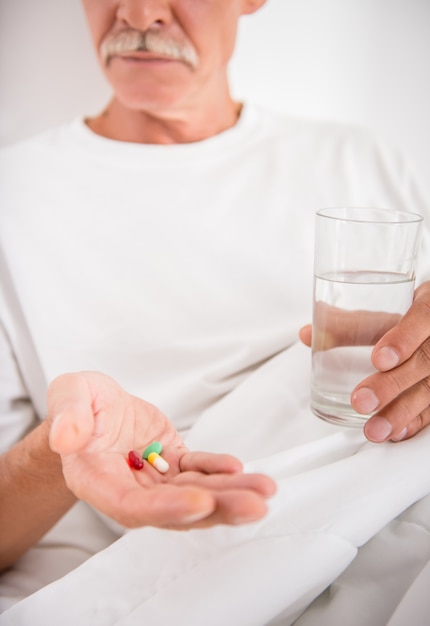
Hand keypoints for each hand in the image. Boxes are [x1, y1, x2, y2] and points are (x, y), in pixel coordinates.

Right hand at [48, 372, 275, 529]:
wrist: (94, 410)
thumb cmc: (79, 405)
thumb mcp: (69, 394)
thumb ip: (68, 415)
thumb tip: (67, 437)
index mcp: (97, 479)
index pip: (132, 505)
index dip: (166, 508)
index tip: (201, 503)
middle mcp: (128, 489)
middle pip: (175, 509)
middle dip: (216, 508)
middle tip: (253, 505)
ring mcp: (154, 480)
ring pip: (194, 493)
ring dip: (229, 493)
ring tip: (264, 491)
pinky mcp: (172, 464)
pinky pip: (198, 470)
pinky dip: (218, 470)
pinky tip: (239, 468)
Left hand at [299, 281, 429, 442]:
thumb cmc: (413, 318)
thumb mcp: (387, 312)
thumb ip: (350, 324)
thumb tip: (310, 333)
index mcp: (429, 308)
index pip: (423, 317)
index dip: (403, 339)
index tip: (379, 359)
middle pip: (425, 361)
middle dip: (392, 384)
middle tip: (361, 400)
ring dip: (401, 412)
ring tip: (374, 429)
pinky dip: (415, 422)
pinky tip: (396, 433)